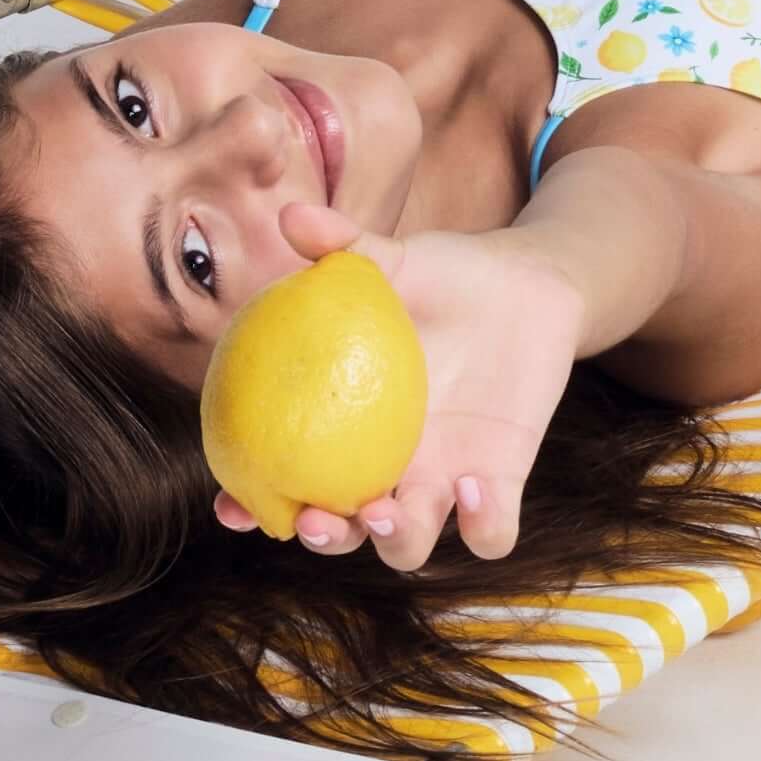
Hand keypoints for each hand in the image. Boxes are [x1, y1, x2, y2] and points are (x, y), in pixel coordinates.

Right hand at [211, 197, 585, 573]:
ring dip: (395, 541)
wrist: (528, 287)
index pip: (283, 477)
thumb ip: (343, 245)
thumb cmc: (446, 276)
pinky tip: (475, 485)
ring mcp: (443, 481)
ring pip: (408, 546)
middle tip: (317, 518)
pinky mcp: (500, 482)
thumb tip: (290, 214)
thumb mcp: (394, 260)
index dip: (251, 504)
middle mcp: (389, 465)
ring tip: (391, 508)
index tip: (231, 505)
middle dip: (323, 539)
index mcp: (343, 425)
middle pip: (342, 531)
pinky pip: (490, 532)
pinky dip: (483, 525)